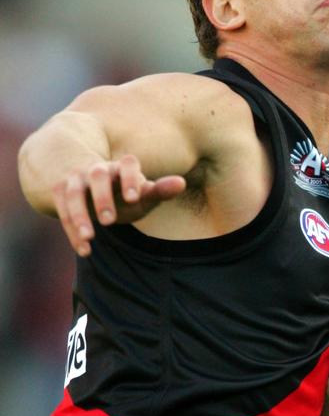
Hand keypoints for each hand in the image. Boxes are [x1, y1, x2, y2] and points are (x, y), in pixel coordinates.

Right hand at [51, 154, 185, 255]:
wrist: (92, 190)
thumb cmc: (125, 194)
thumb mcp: (143, 194)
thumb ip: (160, 190)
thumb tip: (181, 183)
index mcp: (121, 167)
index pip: (127, 164)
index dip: (130, 179)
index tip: (133, 198)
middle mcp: (97, 169)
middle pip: (97, 176)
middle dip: (102, 197)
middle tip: (109, 221)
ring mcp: (76, 180)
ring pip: (73, 193)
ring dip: (79, 215)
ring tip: (90, 238)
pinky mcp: (61, 193)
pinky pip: (61, 210)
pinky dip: (71, 231)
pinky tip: (84, 251)